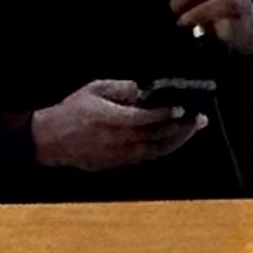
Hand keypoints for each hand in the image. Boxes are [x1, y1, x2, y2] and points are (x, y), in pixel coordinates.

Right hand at [31, 78, 206, 171]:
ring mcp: (119, 155)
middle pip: (156, 136)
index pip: (144, 118)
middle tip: (199, 118)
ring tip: (193, 129)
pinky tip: (175, 140)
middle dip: (181, 127)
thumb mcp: (94, 89)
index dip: (165, 114)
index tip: (182, 107)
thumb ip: (120, 88)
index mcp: (109, 118)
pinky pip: (148, 157)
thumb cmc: (73, 110)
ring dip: (178, 140)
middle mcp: (116, 140)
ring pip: (156, 150)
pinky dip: (164, 149)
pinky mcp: (119, 164)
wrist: (53, 140)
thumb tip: (143, 90)